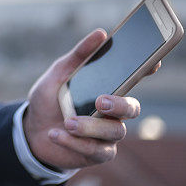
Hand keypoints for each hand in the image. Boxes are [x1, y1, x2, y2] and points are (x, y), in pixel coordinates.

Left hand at [22, 29, 160, 169]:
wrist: (32, 130)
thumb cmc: (50, 99)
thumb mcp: (58, 74)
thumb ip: (78, 56)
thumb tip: (101, 33)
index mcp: (107, 88)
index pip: (133, 78)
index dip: (147, 70)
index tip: (154, 63)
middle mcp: (113, 111)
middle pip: (132, 108)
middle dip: (119, 105)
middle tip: (100, 102)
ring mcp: (108, 133)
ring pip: (114, 132)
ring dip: (89, 127)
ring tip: (67, 122)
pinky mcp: (97, 153)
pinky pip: (96, 150)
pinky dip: (74, 142)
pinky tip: (55, 134)